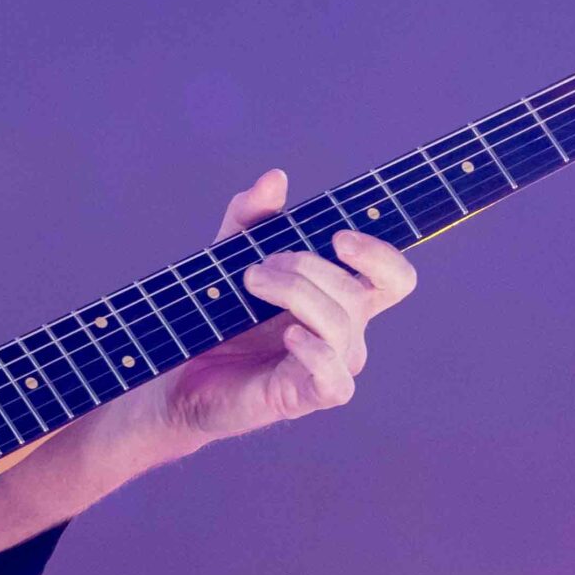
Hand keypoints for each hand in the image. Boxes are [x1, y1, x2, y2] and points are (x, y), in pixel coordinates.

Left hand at [157, 169, 417, 443]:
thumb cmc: (217, 313)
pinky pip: (335, 379)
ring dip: (296, 294)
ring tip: (251, 283)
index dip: (380, 254)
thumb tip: (275, 178)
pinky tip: (286, 334)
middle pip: (359, 293)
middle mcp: (346, 332)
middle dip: (308, 267)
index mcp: (341, 296)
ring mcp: (330, 366)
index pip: (394, 277)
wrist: (181, 372)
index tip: (338, 237)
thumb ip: (251, 215)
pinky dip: (314, 351)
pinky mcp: (307, 396)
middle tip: (259, 265)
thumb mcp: (229, 253)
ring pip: (343, 325)